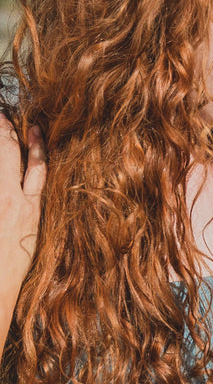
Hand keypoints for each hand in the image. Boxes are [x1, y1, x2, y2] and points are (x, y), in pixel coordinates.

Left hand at [0, 119, 45, 288]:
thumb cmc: (11, 267)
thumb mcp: (31, 237)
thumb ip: (26, 213)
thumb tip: (27, 198)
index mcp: (30, 209)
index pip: (38, 167)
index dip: (35, 144)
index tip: (32, 128)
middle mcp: (13, 201)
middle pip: (11, 156)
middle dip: (5, 132)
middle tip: (1, 116)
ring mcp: (0, 201)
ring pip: (0, 163)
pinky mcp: (1, 206)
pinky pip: (3, 181)